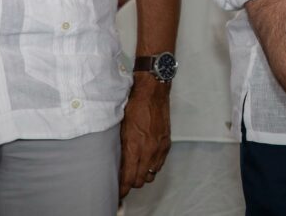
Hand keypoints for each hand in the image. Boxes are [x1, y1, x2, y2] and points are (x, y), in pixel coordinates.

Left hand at [119, 74, 171, 197]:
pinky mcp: (167, 142)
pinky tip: (147, 160)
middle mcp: (149, 149)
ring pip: (152, 174)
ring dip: (143, 175)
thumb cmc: (133, 106)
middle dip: (131, 183)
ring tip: (136, 170)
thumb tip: (119, 164)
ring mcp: (159, 147)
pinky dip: (153, 166)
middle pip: (140, 180)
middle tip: (125, 180)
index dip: (122, 188)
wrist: (153, 92)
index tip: (118, 192)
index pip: (128, 178)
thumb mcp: (121, 128)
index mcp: (134, 146)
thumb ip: (121, 148)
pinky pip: (160, 164)